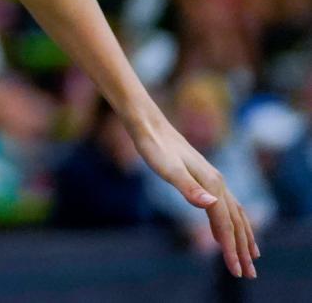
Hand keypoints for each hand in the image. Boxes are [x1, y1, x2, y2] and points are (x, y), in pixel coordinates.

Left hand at [131, 116, 259, 277]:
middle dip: (242, 249)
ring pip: (235, 213)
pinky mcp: (205, 177)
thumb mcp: (167, 168)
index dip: (231, 248)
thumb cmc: (154, 147)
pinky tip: (229, 228)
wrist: (148, 124)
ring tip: (251, 256)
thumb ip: (188, 187)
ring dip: (243, 236)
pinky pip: (227, 205)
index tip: (237, 271)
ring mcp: (212, 179)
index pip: (225, 223)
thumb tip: (211, 205)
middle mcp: (217, 182)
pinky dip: (234, 221)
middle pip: (235, 221)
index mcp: (211, 183)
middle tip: (249, 274)